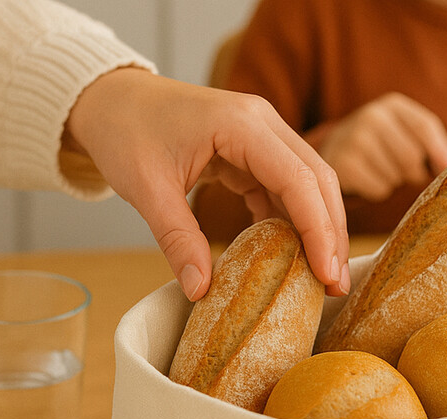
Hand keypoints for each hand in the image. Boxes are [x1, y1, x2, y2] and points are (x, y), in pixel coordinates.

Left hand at [63, 68, 348, 299]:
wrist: (111, 99)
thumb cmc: (125, 132)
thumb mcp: (147, 189)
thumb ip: (177, 240)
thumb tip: (200, 291)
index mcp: (241, 125)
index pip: (299, 180)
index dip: (318, 230)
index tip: (326, 274)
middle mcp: (262, 124)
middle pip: (318, 181)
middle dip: (331, 234)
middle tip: (334, 286)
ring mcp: (261, 137)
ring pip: (309, 185)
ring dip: (318, 230)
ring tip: (322, 278)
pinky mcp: (254, 153)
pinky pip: (285, 189)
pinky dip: (292, 223)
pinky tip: (292, 256)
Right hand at [318, 92, 446, 201]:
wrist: (335, 149)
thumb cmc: (382, 145)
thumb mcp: (405, 133)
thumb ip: (433, 144)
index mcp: (393, 105)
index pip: (424, 127)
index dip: (439, 151)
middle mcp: (371, 116)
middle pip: (411, 158)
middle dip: (413, 173)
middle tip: (403, 172)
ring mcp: (354, 139)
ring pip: (395, 177)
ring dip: (393, 183)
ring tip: (379, 170)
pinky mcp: (343, 164)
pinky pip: (378, 190)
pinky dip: (378, 192)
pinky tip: (367, 179)